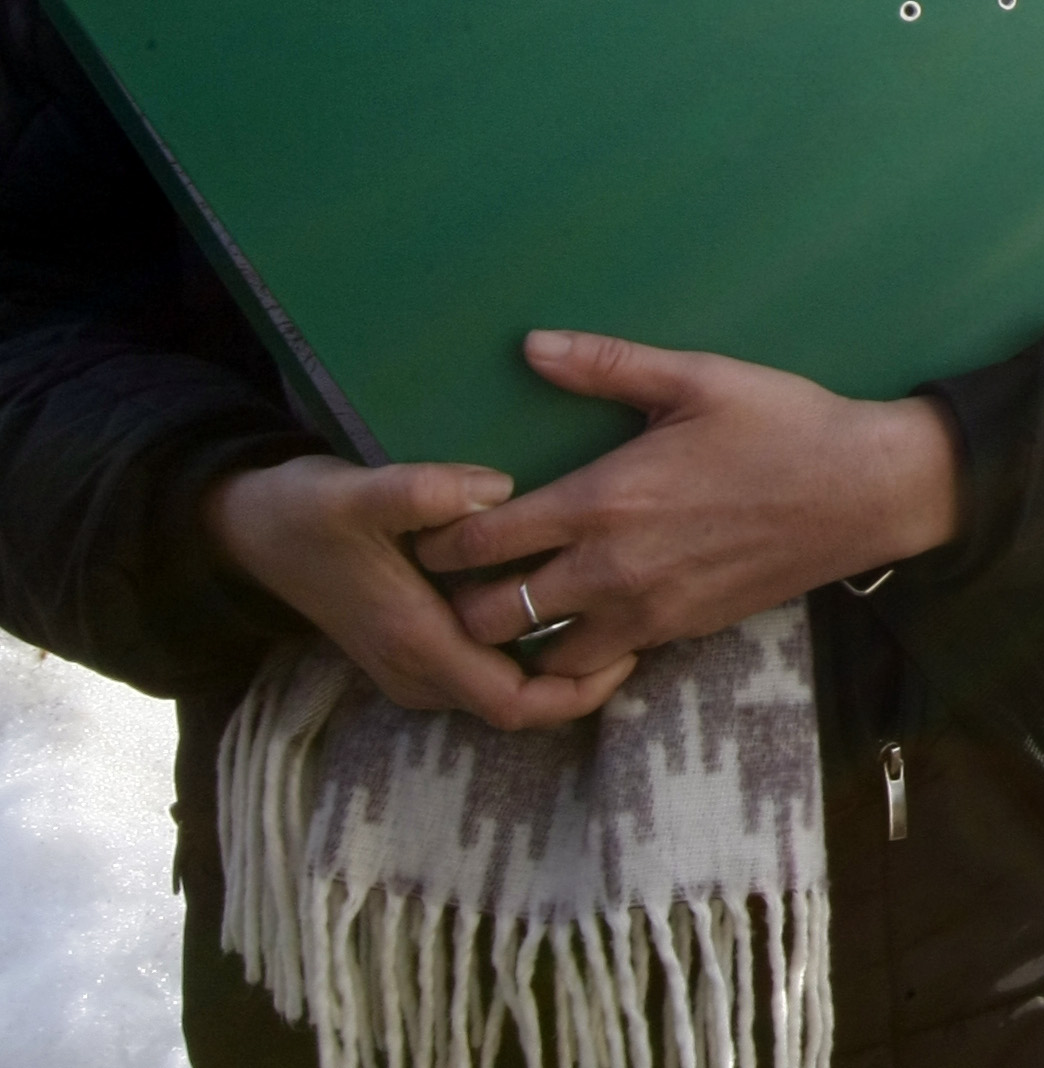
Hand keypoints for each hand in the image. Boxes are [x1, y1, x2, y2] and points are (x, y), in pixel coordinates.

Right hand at [205, 454, 638, 729]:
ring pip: (506, 687)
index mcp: (417, 644)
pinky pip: (488, 668)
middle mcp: (419, 670)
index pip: (516, 703)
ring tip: (617, 612)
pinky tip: (565, 603)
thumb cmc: (308, 511)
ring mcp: (416, 664)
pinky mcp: (416, 646)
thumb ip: (422, 491)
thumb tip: (495, 490)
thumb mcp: (357, 492)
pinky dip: (530, 650)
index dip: (580, 690)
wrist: (250, 529)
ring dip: (559, 664)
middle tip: (643, 625)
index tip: (632, 649)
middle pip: (521, 703)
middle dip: (583, 678)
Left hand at [413, 332, 961, 677]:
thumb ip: (606, 365)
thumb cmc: (782, 424)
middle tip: (464, 575)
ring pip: (538, 656)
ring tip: (514, 605)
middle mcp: (610, 569)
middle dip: (461, 601)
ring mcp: (645, 612)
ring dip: (518, 636)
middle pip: (488, 619)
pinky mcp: (679, 635)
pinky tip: (580, 616)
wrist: (865, 491)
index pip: (478, 543)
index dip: (439, 540)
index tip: (438, 524)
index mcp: (602, 501)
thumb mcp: (697, 379)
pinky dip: (575, 650)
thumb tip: (530, 344)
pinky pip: (599, 664)